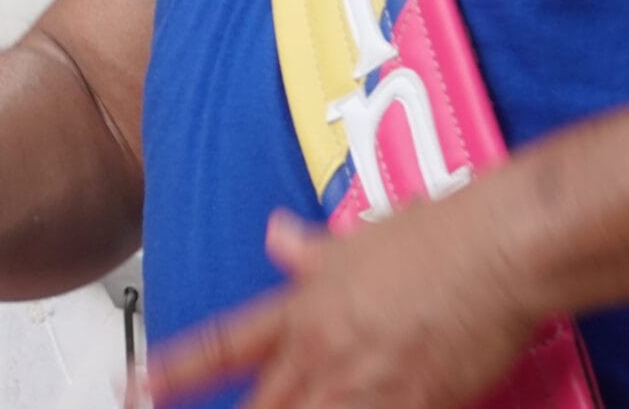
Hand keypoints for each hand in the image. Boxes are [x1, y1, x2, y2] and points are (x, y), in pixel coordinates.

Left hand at [150, 201, 543, 408]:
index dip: (172, 372)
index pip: (220, 347)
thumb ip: (310, 250)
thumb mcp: (355, 239)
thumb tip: (279, 236)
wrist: (493, 252)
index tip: (136, 385)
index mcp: (301, 312)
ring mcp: (364, 393)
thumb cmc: (437, 238)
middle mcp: (321, 357)